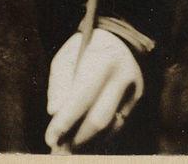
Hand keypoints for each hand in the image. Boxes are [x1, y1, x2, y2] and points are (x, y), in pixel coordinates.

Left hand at [44, 28, 142, 150]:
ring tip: (69, 149)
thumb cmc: (86, 47)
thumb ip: (59, 83)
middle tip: (59, 149)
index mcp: (102, 61)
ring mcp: (134, 91)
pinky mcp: (138, 101)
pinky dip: (101, 136)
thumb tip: (53, 112)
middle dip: (77, 138)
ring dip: (89, 141)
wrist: (121, 38)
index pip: (81, 99)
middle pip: (99, 119)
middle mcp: (122, 78)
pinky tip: (86, 140)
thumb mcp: (66, 55)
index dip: (65, 121)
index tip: (50, 138)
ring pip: (111, 127)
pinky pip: (118, 125)